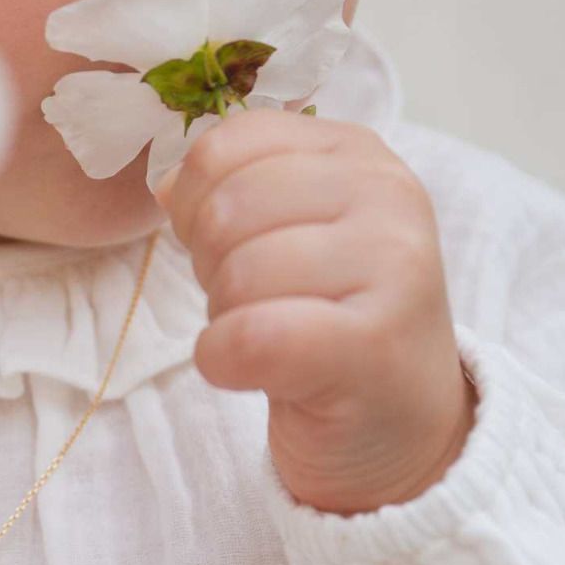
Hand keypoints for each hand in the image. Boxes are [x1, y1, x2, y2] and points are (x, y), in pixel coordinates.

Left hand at [156, 109, 476, 515]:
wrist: (398, 418)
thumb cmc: (328, 319)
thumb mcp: (286, 232)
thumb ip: (230, 190)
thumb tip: (166, 185)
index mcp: (355, 152)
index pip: (224, 147)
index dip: (195, 203)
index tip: (230, 247)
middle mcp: (386, 192)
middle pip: (226, 210)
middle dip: (210, 265)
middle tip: (251, 303)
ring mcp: (393, 265)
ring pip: (238, 273)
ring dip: (224, 317)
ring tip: (267, 334)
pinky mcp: (376, 343)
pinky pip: (251, 336)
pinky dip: (223, 359)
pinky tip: (250, 370)